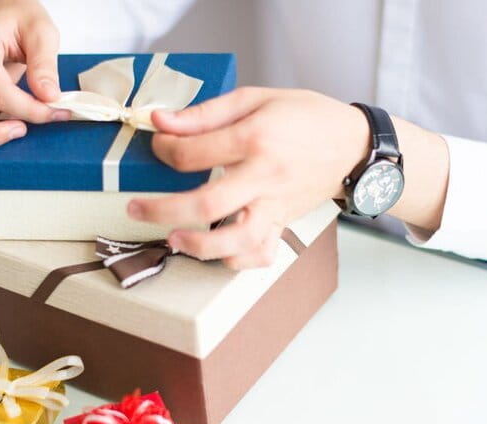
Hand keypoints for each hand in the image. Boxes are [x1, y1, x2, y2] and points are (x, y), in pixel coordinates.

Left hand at [128, 87, 368, 268]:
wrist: (352, 143)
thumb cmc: (304, 116)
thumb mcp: (255, 99)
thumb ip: (205, 113)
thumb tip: (160, 120)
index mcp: (255, 139)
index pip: (194, 153)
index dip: (164, 150)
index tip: (158, 146)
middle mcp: (265, 177)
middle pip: (208, 205)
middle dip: (163, 210)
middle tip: (135, 208)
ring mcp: (276, 206)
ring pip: (237, 241)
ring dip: (200, 247)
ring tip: (174, 239)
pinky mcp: (284, 223)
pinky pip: (262, 254)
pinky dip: (238, 260)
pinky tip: (217, 252)